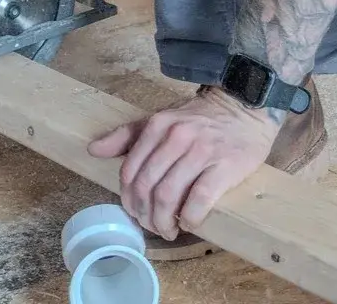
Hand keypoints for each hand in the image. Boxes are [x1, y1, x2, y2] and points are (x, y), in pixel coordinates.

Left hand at [87, 86, 281, 240]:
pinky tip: (189, 223)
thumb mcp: (162, 118)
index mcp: (157, 125)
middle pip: (147, 188)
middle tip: (153, 226)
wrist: (243, 106)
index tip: (136, 212)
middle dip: (145, 215)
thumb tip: (93, 149)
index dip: (128, 199)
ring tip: (170, 230)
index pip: (130, 172)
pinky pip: (199, 200)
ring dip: (164, 222)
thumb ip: (128, 135)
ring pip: (168, 197)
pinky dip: (189, 219)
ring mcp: (200, 151)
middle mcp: (176, 137)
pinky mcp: (224, 166)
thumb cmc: (200, 118)